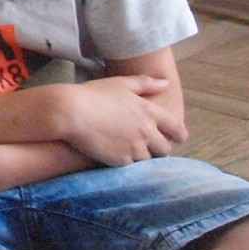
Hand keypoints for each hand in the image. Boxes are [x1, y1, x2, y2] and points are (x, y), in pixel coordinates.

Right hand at [48, 77, 183, 166]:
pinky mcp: (121, 160)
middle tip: (148, 145)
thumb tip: (166, 84)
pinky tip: (114, 154)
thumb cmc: (93, 94)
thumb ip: (145, 84)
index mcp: (149, 111)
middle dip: (158, 148)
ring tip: (128, 150)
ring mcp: (135, 147)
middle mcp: (147, 131)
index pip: (176, 129)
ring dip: (141, 156)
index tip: (176, 138)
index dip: (178, 135)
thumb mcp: (120, 83)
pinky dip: (125, 161)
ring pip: (148, 160)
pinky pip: (130, 166)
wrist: (70, 112)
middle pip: (165, 148)